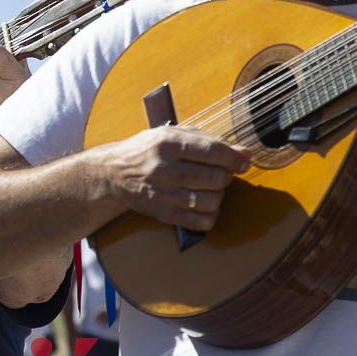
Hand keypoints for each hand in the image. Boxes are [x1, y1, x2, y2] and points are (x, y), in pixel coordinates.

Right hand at [98, 126, 249, 230]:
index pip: (213, 152)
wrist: (112, 173)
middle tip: (218, 172)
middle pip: (216, 178)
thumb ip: (208, 140)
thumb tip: (244, 154)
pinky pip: (201, 221)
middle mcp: (165, 169)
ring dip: (218, 194)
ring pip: (212, 200)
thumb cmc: (146, 150)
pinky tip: (202, 204)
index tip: (243, 162)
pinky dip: (209, 214)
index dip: (235, 158)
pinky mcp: (163, 213)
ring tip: (209, 188)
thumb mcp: (171, 134)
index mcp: (168, 144)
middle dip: (225, 175)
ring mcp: (163, 193)